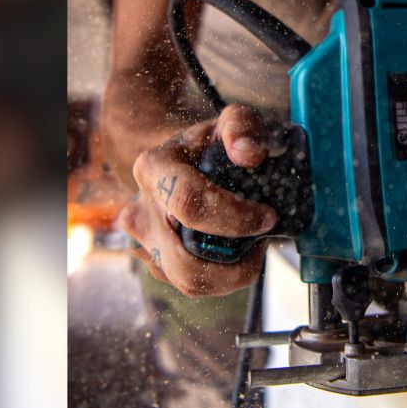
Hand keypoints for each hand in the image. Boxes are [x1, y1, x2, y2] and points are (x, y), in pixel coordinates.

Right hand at [117, 104, 279, 296]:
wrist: (183, 162)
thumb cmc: (210, 144)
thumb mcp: (232, 121)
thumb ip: (243, 127)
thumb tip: (249, 154)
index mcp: (153, 169)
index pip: (190, 204)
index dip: (235, 218)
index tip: (267, 217)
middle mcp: (139, 211)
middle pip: (184, 261)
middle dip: (233, 264)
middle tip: (262, 243)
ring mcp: (143, 243)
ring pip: (188, 282)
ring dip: (230, 276)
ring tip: (252, 250)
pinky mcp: (155, 265)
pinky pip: (190, 286)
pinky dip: (221, 279)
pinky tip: (236, 254)